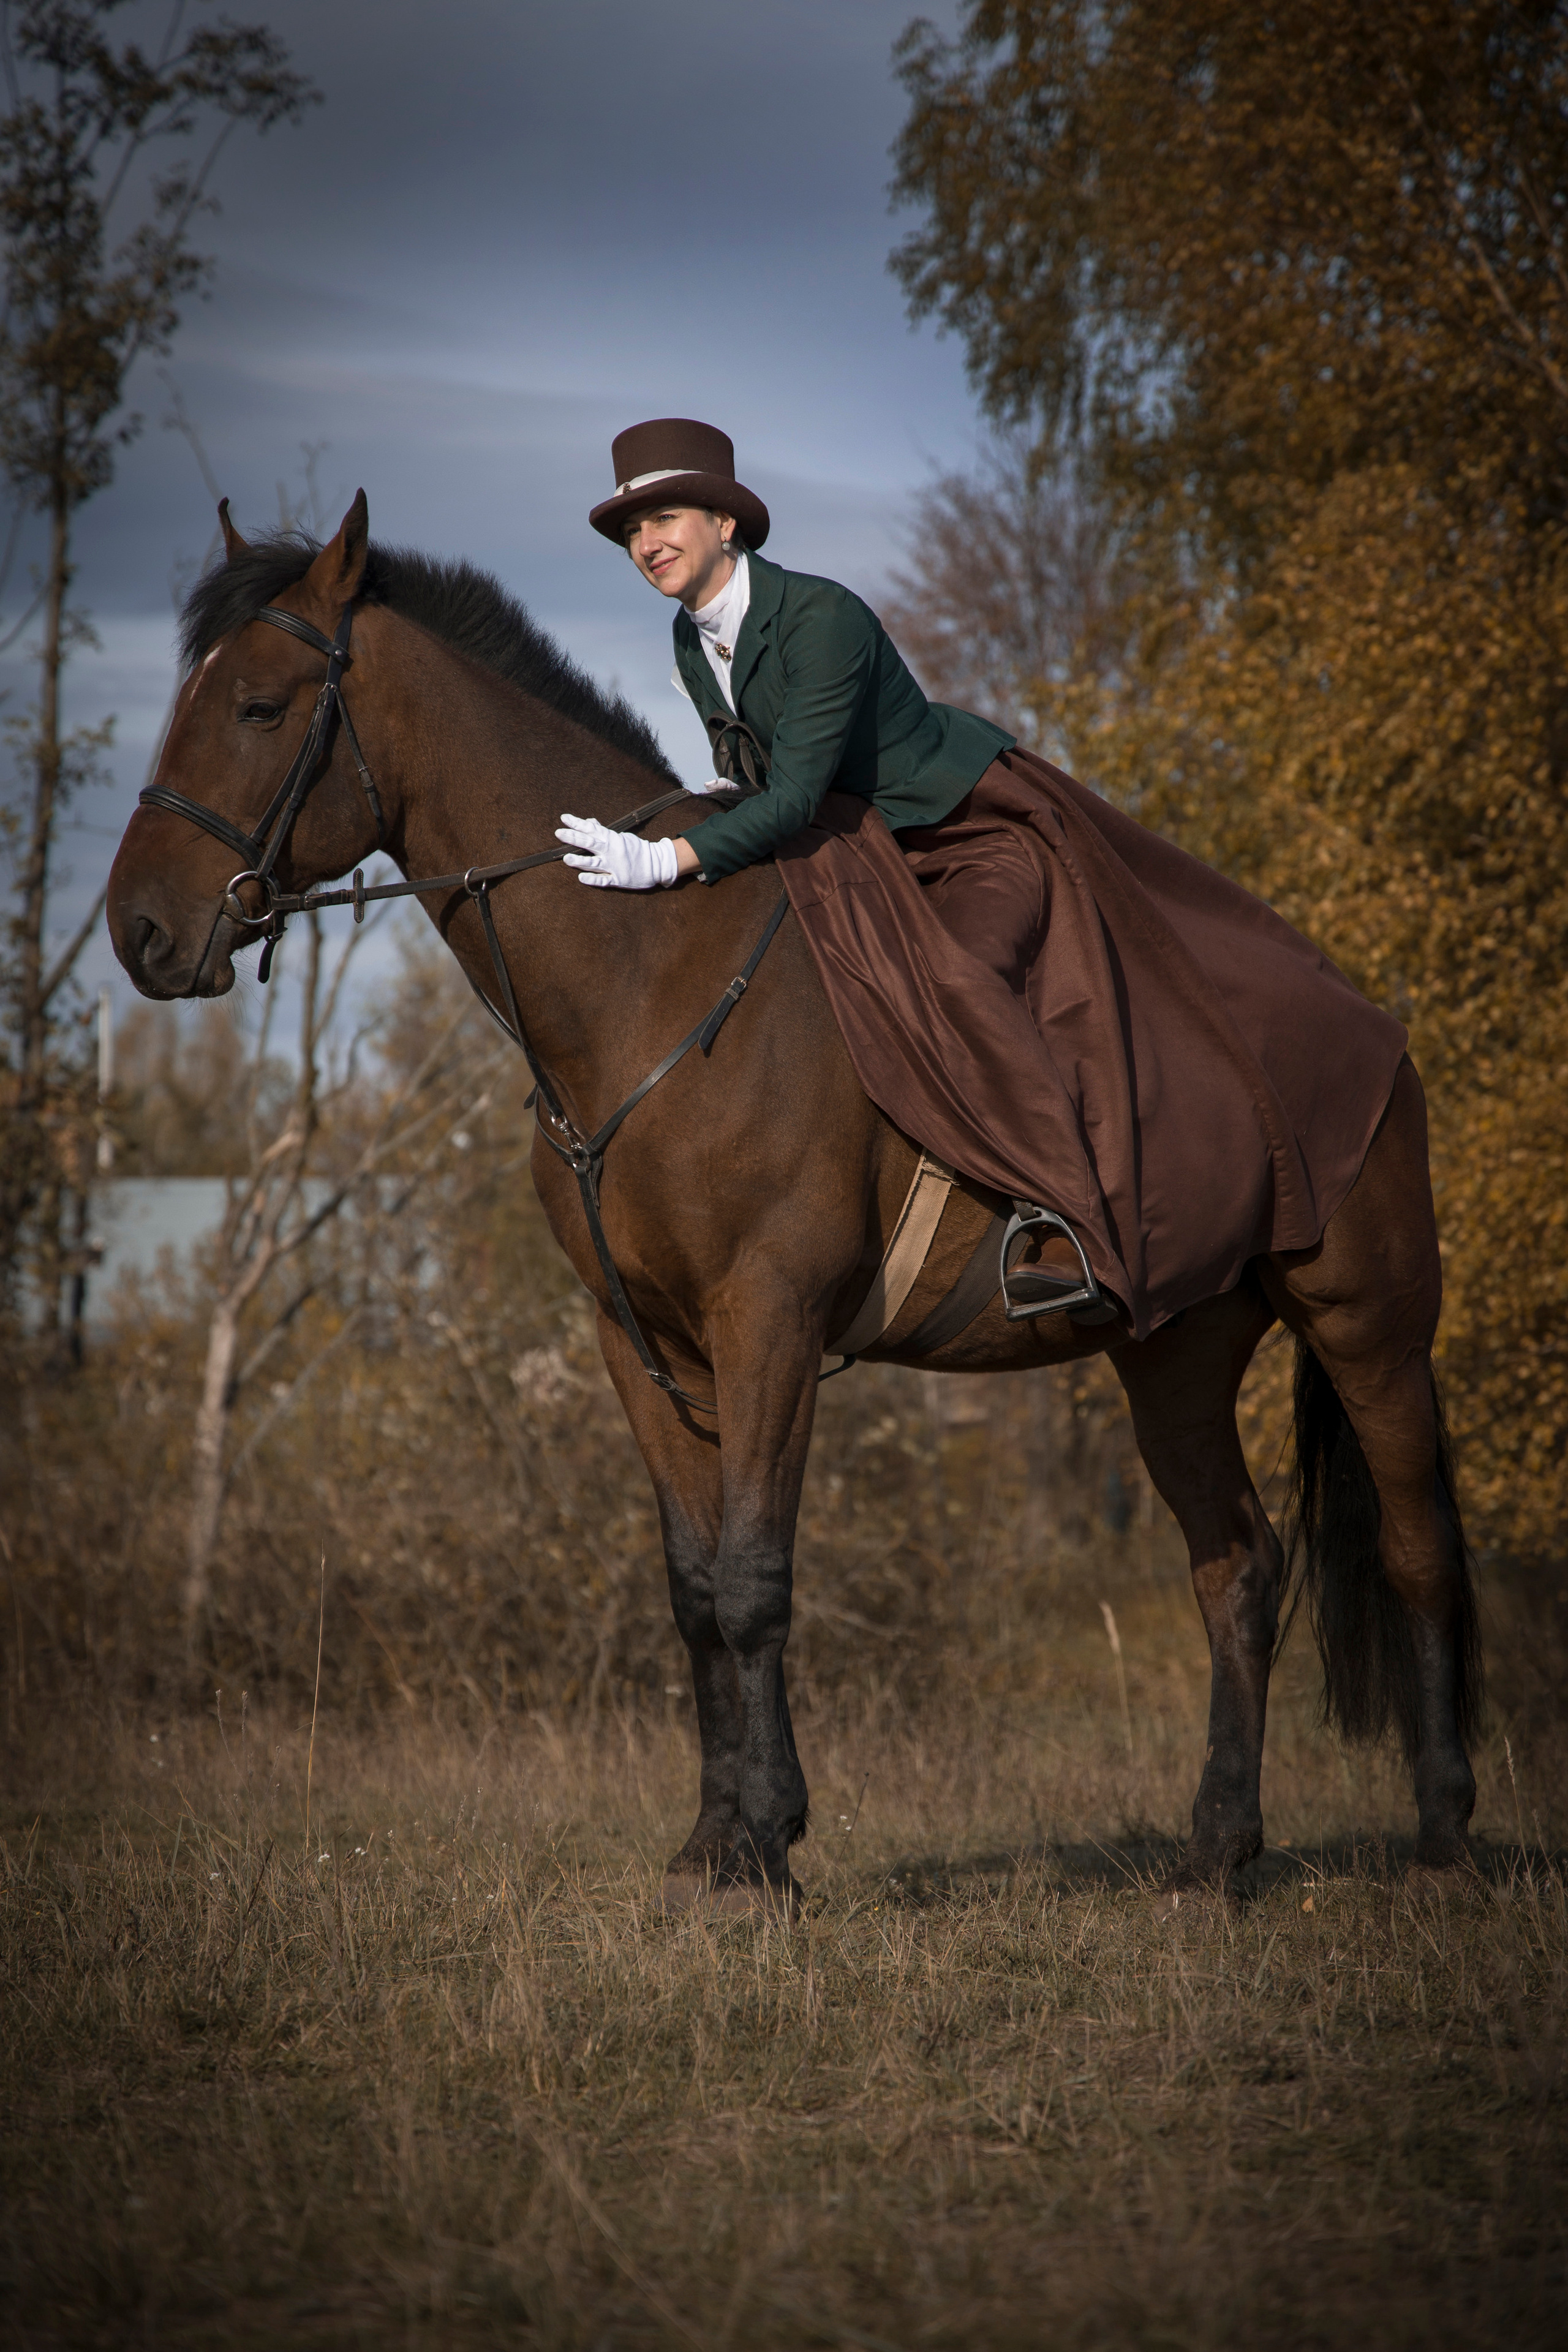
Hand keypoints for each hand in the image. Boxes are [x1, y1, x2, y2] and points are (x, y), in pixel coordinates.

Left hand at [556, 814, 679, 890]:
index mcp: (612, 839)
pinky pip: (604, 880)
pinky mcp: (618, 879)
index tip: (564, 818)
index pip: (591, 829)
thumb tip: (589, 822)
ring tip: (566, 859)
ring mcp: (614, 866)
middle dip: (574, 838)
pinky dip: (593, 879)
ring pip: (594, 863)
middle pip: (590, 844)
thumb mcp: (621, 837)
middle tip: (559, 833)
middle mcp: (611, 851)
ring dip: (579, 861)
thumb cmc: (637, 849)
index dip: (577, 824)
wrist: (656, 864)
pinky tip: (582, 878)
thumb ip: (603, 832)